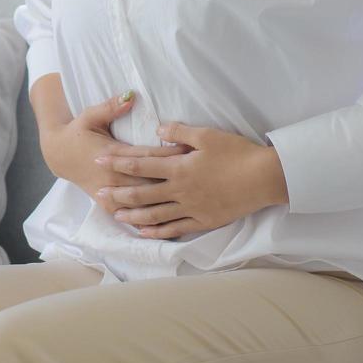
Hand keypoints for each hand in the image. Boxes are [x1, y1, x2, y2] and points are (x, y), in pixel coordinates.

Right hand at [39, 92, 184, 216]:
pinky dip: (146, 220)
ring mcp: (109, 192)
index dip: (169, 155)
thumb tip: (130, 96)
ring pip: (141, 202)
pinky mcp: (106, 203)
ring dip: (164, 203)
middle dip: (173, 180)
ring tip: (189, 204)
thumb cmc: (78, 132)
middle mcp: (113, 177)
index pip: (146, 156)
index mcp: (112, 153)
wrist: (59, 154)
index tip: (190, 152)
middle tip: (198, 178)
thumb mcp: (90, 115)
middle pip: (148, 181)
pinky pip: (129, 215)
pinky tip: (165, 225)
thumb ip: (110, 107)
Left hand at [93, 122, 283, 238]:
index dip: (118, 162)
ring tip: (116, 216)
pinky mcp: (204, 220)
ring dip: (133, 216)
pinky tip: (145, 233)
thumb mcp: (206, 135)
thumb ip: (178, 131)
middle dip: (118, 192)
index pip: (141, 164)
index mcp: (179, 167)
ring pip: (155, 214)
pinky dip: (159, 232)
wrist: (264, 178)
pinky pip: (176, 228)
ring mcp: (191, 208)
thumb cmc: (237, 153)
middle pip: (142, 192)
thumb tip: (156, 130)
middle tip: (98, 193)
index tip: (99, 160)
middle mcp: (180, 190)